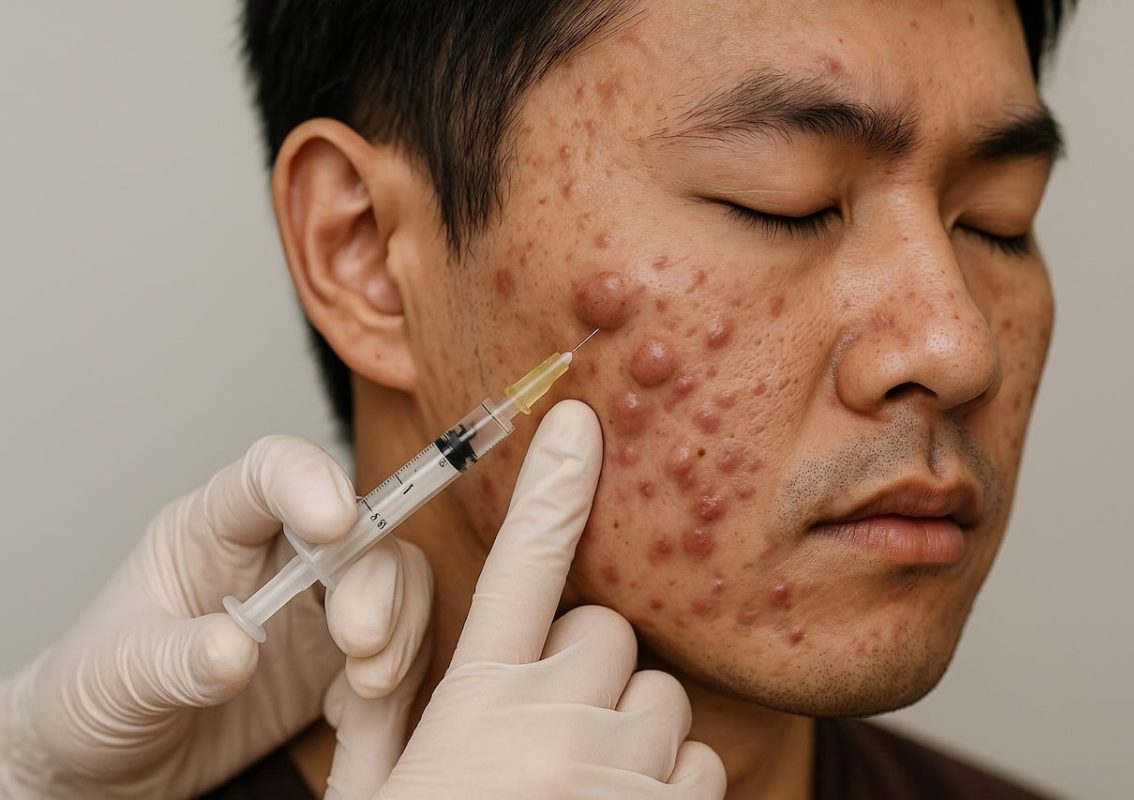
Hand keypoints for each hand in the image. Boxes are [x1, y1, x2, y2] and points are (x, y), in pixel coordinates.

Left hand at [0, 435, 432, 798]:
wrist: (111, 768)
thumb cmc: (95, 698)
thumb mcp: (114, 679)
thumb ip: (174, 660)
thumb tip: (236, 648)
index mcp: (213, 529)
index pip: (271, 472)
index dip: (310, 480)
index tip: (334, 523)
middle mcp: (276, 554)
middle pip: (357, 528)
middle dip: (374, 579)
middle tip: (360, 640)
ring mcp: (315, 605)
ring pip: (395, 578)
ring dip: (401, 625)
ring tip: (368, 686)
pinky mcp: (341, 658)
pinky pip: (401, 644)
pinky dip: (398, 674)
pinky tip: (356, 712)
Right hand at [324, 400, 725, 799]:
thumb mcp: (378, 794)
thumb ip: (382, 712)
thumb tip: (388, 643)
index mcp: (470, 708)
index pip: (518, 566)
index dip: (551, 487)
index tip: (580, 420)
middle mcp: (549, 728)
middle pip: (610, 635)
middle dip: (588, 673)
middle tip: (550, 741)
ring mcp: (620, 778)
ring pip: (666, 702)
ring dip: (634, 737)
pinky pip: (702, 767)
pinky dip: (671, 791)